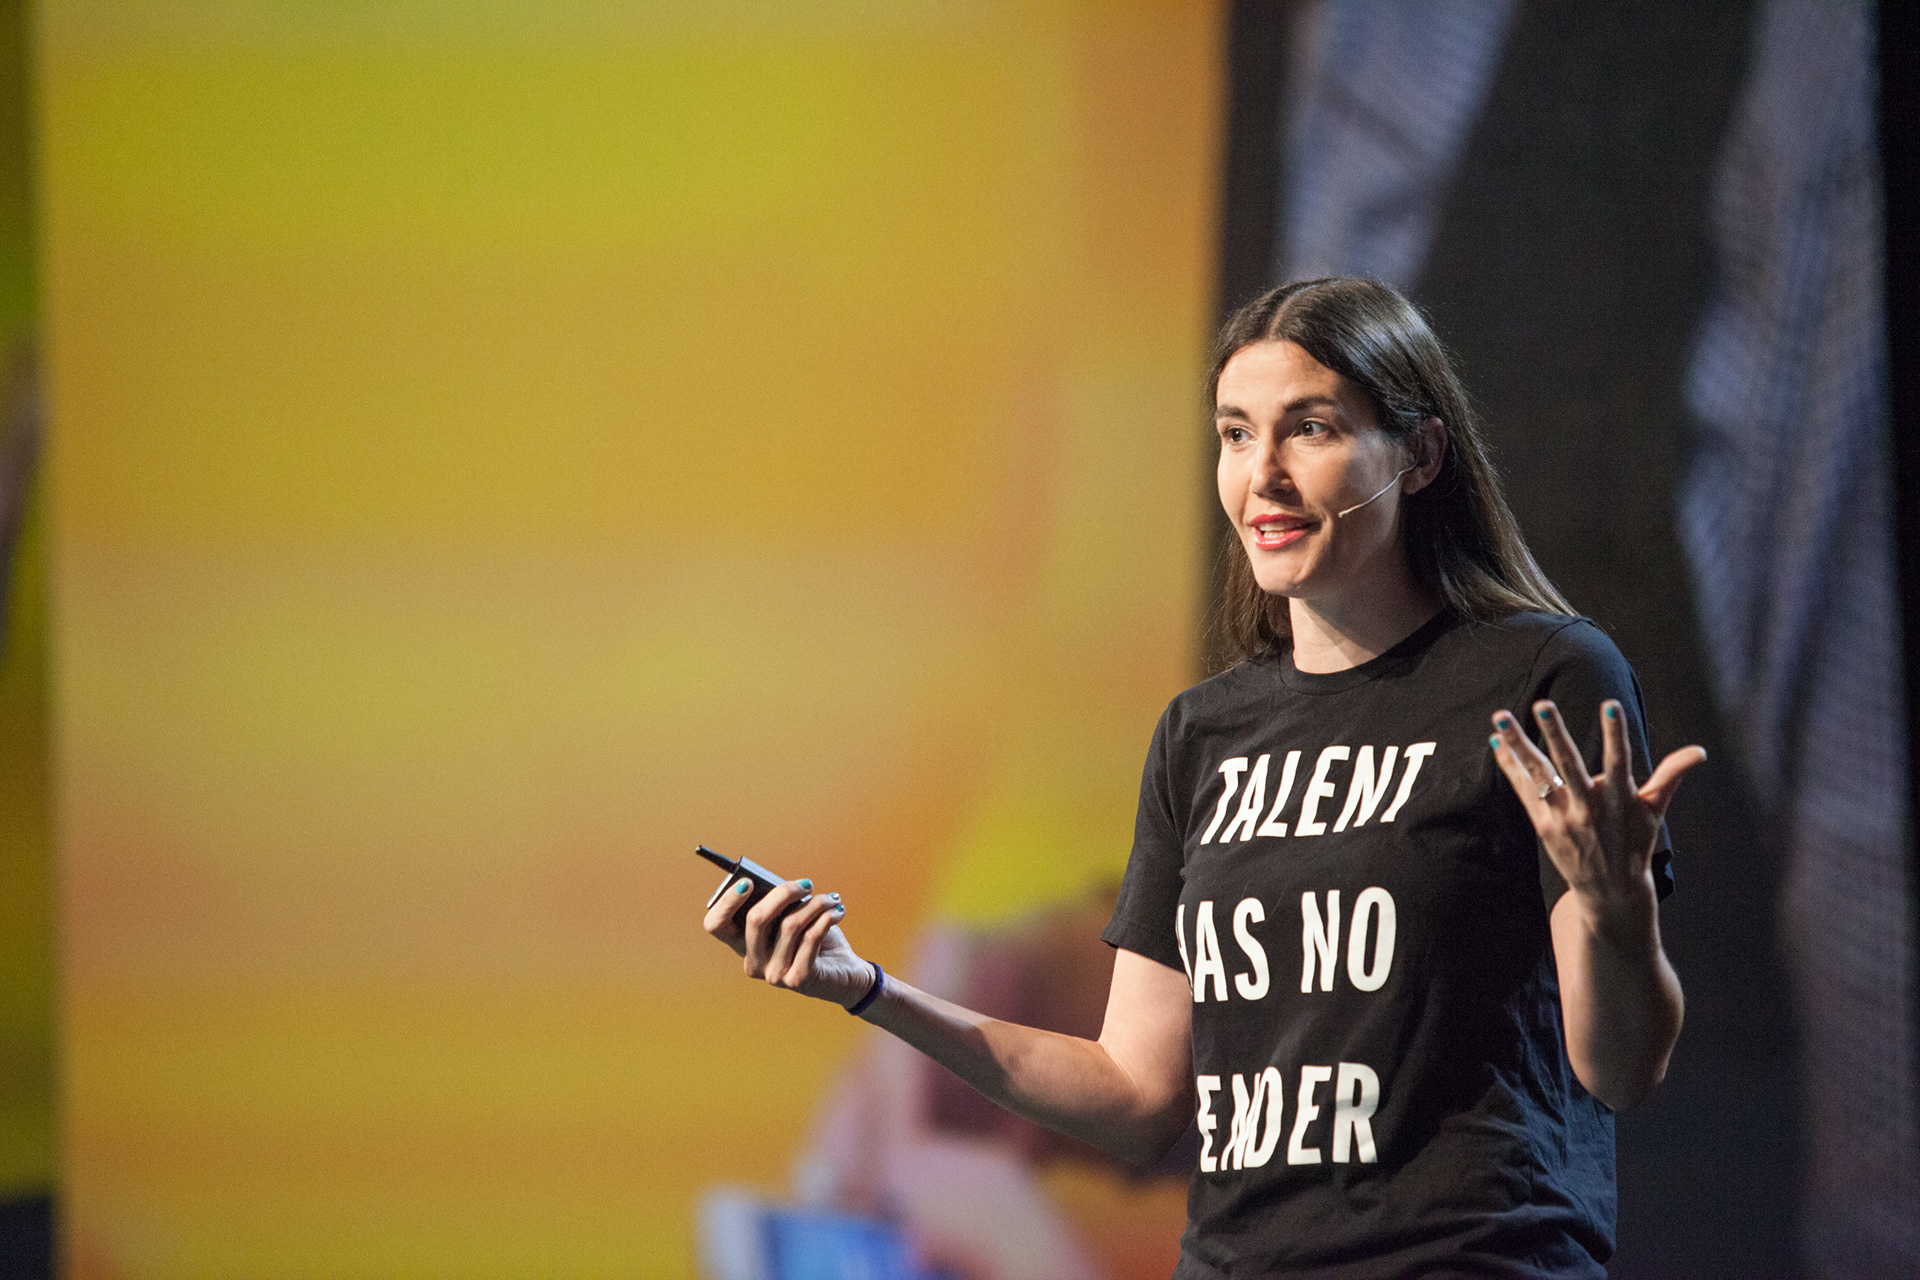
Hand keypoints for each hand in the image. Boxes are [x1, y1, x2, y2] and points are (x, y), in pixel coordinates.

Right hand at [703, 875, 876, 1007]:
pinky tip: (837, 912)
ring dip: (815, 904)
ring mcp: (773, 974)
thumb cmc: (815, 939)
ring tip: (831, 899)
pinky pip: (811, 937)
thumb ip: (781, 904)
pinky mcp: (798, 980)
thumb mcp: (793, 918)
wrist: (845, 975)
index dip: (726, 901)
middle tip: (806, 884)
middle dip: (783, 892)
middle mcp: (753, 963)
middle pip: (755, 919)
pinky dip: (826, 918)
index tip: (747, 881)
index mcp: (743, 945)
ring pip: (789, 924)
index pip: (716, 925)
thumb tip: (782, 885)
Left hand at [1489, 699, 1705, 906]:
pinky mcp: (1544, 826)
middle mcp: (1589, 807)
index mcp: (1620, 800)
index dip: (1615, 734)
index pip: (1618, 760)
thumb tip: (1700, 752)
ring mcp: (1563, 817)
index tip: (1611, 704)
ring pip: (1538, 774)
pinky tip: (1496, 742)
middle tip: (1543, 704)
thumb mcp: (1654, 811)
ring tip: (1500, 716)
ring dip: (1518, 744)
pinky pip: (1524, 790)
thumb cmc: (1635, 844)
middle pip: (1569, 765)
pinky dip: (1510, 767)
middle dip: (1556, 734)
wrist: (1610, 891)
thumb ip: (1671, 776)